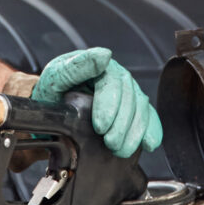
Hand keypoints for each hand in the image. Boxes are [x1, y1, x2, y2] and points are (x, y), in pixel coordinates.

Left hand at [32, 47, 161, 158]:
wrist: (52, 108)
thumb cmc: (52, 92)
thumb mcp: (55, 78)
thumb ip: (76, 67)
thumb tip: (104, 55)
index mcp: (98, 65)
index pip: (112, 82)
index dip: (109, 105)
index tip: (100, 126)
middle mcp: (116, 76)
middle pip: (129, 97)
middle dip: (122, 124)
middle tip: (111, 143)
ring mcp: (126, 92)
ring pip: (141, 107)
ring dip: (134, 131)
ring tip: (121, 149)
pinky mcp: (132, 108)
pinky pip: (148, 116)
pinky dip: (151, 130)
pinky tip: (149, 143)